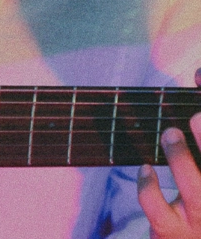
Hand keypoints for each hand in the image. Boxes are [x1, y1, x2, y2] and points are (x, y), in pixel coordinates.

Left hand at [138, 113, 200, 237]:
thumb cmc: (195, 207)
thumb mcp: (195, 182)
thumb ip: (195, 155)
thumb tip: (192, 116)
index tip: (200, 115)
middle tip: (196, 117)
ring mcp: (198, 225)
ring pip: (195, 195)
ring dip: (181, 160)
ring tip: (171, 134)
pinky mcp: (172, 233)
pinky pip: (158, 211)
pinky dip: (149, 187)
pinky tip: (146, 169)